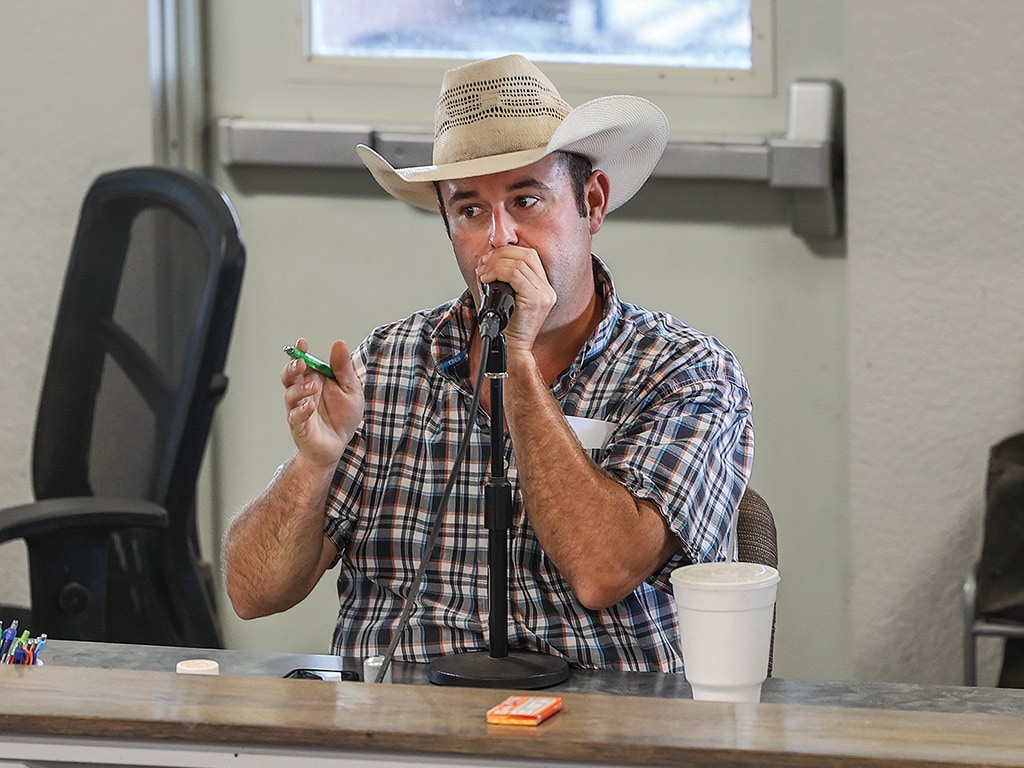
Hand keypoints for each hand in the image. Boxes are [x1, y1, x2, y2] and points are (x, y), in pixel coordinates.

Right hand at [282, 338, 363, 468]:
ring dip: (300, 389)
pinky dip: (302, 411)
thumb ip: (343, 368)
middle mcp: (303, 393)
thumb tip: (339, 344)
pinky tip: (311, 406)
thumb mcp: (351, 389)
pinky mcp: (300, 427)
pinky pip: (296, 417)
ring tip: (314, 387)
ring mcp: (299, 409)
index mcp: (314, 380)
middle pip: (289, 376)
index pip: (302, 362)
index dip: (299, 352)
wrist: (339, 445)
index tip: (301, 343)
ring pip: (290, 395)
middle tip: (301, 363)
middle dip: (292, 368)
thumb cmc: (343, 416)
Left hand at [476, 246, 555, 351]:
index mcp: (543, 287)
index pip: (529, 255)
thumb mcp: (503, 296)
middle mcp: (547, 289)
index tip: (489, 258)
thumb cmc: (505, 326)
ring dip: (495, 264)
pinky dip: (497, 272)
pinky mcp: (536, 299)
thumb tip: (485, 259)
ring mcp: (544, 294)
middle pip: (526, 255)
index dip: (508, 251)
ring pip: (519, 263)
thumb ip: (500, 276)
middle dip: (500, 254)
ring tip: (482, 272)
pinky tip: (486, 279)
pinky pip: (515, 275)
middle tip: (483, 263)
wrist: (512, 349)